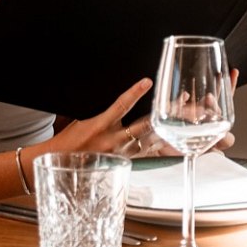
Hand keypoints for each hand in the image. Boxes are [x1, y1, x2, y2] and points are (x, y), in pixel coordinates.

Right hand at [49, 79, 176, 157]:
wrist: (59, 164)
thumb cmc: (70, 140)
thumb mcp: (83, 119)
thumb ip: (104, 111)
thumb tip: (121, 100)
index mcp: (100, 125)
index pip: (120, 106)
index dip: (134, 93)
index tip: (147, 82)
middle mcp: (113, 141)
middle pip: (145, 126)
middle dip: (167, 114)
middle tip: (185, 103)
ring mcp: (120, 154)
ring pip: (150, 141)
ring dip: (168, 129)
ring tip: (186, 118)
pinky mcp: (123, 163)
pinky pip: (146, 153)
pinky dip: (159, 145)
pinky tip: (173, 138)